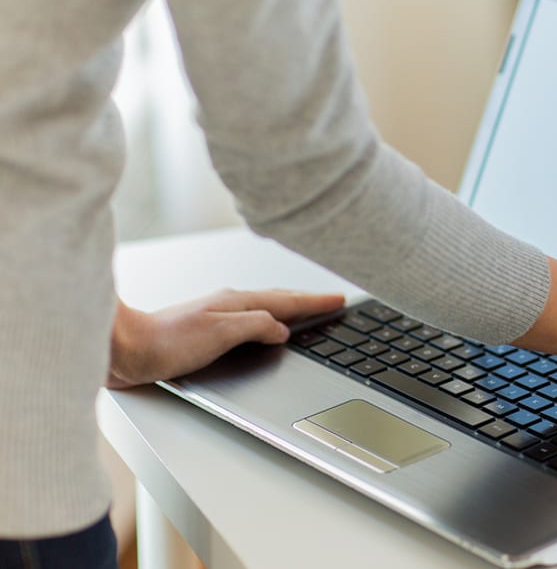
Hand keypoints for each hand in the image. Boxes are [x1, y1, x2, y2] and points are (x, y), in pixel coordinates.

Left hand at [107, 289, 345, 388]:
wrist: (125, 349)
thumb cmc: (166, 343)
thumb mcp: (221, 333)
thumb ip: (256, 327)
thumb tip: (281, 329)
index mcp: (237, 303)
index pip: (287, 302)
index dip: (315, 302)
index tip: (338, 300)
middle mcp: (229, 305)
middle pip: (279, 299)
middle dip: (308, 300)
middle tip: (330, 300)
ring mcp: (218, 315)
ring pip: (265, 308)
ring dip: (289, 307)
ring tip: (307, 309)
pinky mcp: (207, 330)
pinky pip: (251, 319)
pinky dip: (269, 318)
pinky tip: (266, 327)